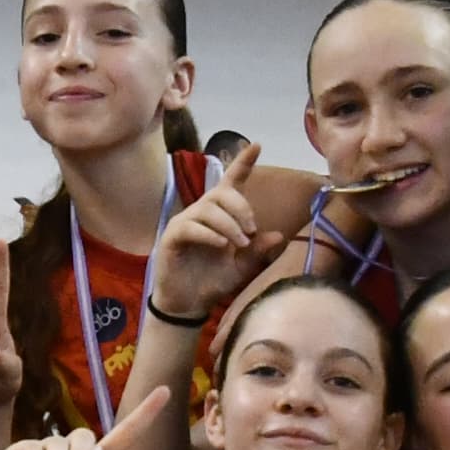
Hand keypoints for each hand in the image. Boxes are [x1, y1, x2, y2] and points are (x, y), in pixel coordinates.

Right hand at [147, 147, 270, 326]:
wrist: (188, 304)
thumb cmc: (213, 281)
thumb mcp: (242, 267)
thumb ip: (258, 251)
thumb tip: (278, 236)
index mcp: (220, 215)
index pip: (231, 183)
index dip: (243, 163)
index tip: (256, 145)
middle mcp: (201, 213)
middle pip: (222, 193)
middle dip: (241, 208)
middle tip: (251, 230)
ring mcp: (185, 223)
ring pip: (209, 209)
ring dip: (229, 224)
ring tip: (239, 243)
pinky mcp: (172, 237)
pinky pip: (191, 226)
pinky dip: (209, 234)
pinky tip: (221, 244)